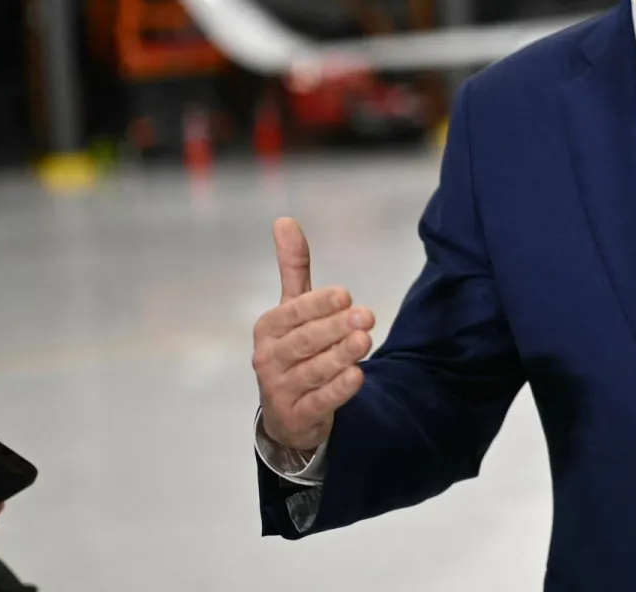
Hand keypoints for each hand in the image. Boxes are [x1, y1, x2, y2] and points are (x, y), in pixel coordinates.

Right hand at [252, 217, 375, 451]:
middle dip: (336, 328)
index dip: (318, 304)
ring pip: (314, 371)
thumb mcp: (291, 308)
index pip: (293, 312)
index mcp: (268, 328)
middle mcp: (268, 358)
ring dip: (340, 356)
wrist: (286, 412)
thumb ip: (292, 268)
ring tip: (365, 342)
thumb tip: (284, 220)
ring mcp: (281, 389)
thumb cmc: (294, 348)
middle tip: (367, 316)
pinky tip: (357, 376)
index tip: (346, 295)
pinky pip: (320, 401)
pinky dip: (338, 390)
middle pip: (305, 341)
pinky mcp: (297, 416)